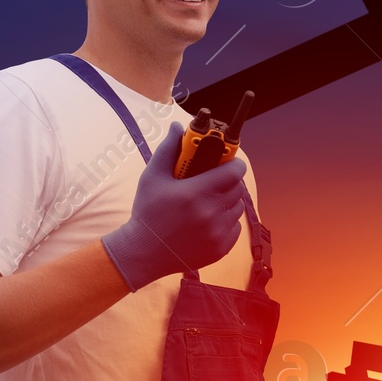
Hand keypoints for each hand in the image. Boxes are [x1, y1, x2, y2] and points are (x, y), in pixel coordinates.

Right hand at [101, 122, 246, 290]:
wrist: (144, 253)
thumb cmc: (147, 212)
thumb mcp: (153, 177)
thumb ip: (168, 149)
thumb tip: (178, 127)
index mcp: (196, 193)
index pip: (234, 171)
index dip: (234, 163)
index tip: (228, 161)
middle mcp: (211, 214)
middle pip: (237, 188)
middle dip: (228, 181)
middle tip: (214, 180)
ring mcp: (218, 233)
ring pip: (237, 207)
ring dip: (228, 201)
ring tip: (209, 201)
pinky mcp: (222, 248)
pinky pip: (236, 227)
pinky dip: (226, 221)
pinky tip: (208, 220)